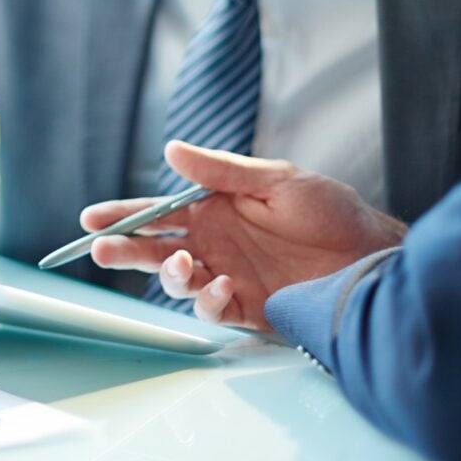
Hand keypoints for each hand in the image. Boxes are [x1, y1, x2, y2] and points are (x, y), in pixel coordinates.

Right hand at [81, 141, 406, 329]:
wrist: (369, 253)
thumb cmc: (328, 210)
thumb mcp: (276, 179)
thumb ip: (222, 171)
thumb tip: (171, 150)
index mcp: (217, 209)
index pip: (160, 211)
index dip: (125, 215)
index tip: (92, 218)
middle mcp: (217, 244)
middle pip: (157, 249)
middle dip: (126, 250)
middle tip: (100, 250)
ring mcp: (230, 276)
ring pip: (180, 282)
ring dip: (169, 275)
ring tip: (180, 265)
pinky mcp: (249, 308)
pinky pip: (214, 309)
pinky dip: (209, 301)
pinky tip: (221, 286)